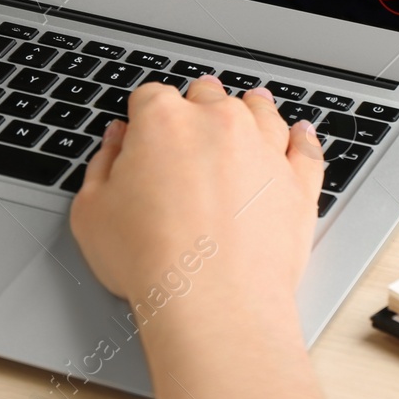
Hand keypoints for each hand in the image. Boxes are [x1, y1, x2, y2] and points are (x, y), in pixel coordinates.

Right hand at [70, 74, 323, 309]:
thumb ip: (102, 164)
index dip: (144, 115)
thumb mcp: (91, 213)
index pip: (151, 96)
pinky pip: (306, 147)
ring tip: (249, 113)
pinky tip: (300, 135)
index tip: (144, 133)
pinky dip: (302, 138)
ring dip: (251, 110)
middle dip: (197, 107)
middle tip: (191, 131)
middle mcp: (218, 122)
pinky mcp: (298, 180)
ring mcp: (264, 148)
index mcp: (162, 120)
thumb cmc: (150, 262)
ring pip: (260, 110)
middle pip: (208, 95)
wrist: (212, 304)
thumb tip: (115, 142)